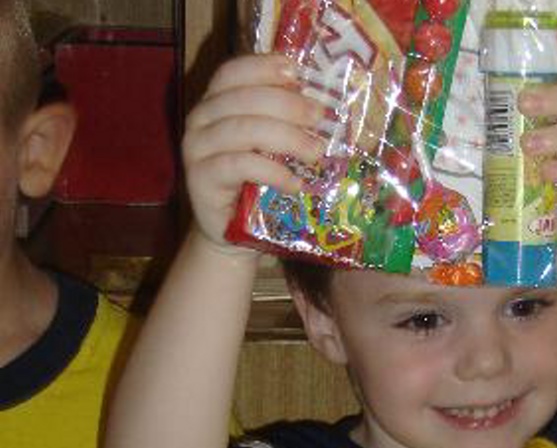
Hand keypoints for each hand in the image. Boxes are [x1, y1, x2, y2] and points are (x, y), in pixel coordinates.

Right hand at [182, 53, 326, 249]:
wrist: (230, 234)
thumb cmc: (257, 185)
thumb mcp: (271, 147)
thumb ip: (284, 121)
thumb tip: (322, 104)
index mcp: (216, 102)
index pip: (233, 72)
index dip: (263, 67)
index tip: (296, 72)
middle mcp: (200, 119)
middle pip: (243, 98)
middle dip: (287, 105)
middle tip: (319, 118)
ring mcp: (197, 148)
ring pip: (243, 129)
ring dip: (286, 137)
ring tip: (315, 152)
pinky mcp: (200, 179)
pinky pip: (240, 165)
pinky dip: (272, 171)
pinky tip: (295, 183)